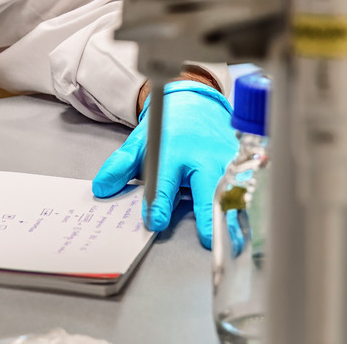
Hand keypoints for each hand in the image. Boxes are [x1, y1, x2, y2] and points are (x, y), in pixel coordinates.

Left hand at [92, 80, 234, 248]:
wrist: (197, 105)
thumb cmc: (167, 130)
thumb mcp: (139, 143)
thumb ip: (120, 166)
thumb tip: (101, 188)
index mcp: (173, 152)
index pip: (165, 181)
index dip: (160, 203)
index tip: (155, 221)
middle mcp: (203, 158)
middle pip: (207, 188)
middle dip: (208, 214)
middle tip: (208, 240)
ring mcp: (226, 163)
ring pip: (232, 192)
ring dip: (233, 218)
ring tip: (233, 242)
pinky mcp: (243, 168)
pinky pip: (245, 191)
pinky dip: (244, 209)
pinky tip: (244, 229)